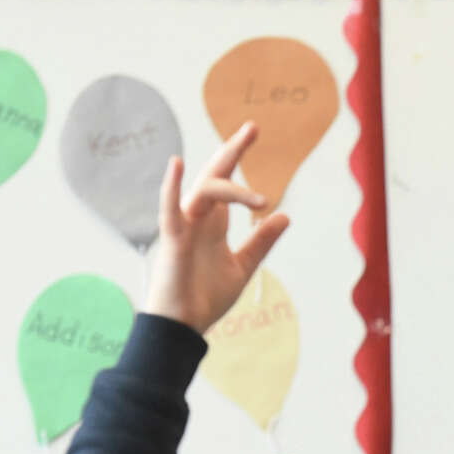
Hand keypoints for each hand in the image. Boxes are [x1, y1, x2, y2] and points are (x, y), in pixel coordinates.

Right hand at [143, 123, 289, 333]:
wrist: (185, 326)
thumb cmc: (206, 297)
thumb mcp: (244, 266)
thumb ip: (261, 241)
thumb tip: (284, 215)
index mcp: (215, 223)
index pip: (228, 182)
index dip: (238, 156)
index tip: (253, 132)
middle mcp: (199, 218)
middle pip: (215, 175)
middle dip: (233, 151)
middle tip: (254, 128)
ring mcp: (184, 225)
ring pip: (204, 191)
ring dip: (232, 189)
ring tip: (262, 200)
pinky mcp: (172, 239)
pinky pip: (169, 208)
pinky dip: (171, 186)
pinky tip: (176, 164)